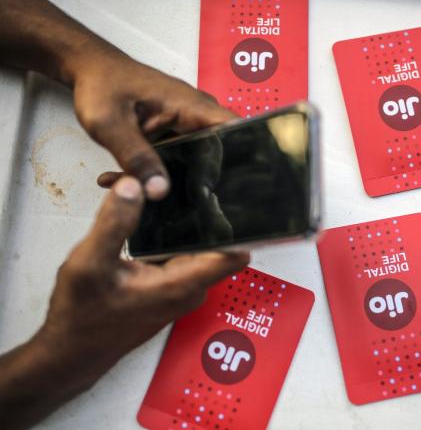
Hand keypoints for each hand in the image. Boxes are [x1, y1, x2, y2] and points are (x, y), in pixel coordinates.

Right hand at [0, 177, 248, 428]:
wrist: (72, 350)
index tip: (221, 195)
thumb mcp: (89, 264)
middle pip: (214, 241)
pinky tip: (147, 214)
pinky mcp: (170, 285)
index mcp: (182, 284)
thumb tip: (135, 184)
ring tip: (157, 192)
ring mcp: (182, 287)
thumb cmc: (82, 313)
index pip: (233, 254)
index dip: (234, 224)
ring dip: (180, 222)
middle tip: (176, 183)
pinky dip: (166, 235)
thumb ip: (114, 224)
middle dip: (198, 212)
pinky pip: (179, 252)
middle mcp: (191, 287)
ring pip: (194, 244)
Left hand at [71, 49, 236, 198]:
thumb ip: (134, 156)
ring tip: (155, 198)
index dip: (232, 162)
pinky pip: (179, 159)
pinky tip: (137, 184)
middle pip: (220, 153)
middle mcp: (197, 116)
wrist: (90, 70)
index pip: (234, 132)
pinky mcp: (176, 135)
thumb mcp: (110, 123)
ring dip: (178, 181)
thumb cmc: (102, 85)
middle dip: (205, 181)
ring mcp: (187, 126)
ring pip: (198, 161)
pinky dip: (161, 174)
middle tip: (187, 206)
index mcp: (192, 106)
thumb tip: (159, 190)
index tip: (212, 189)